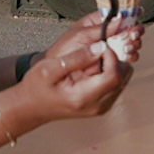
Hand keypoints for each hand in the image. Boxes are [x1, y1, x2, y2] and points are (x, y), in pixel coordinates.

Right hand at [10, 43, 131, 125]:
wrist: (31, 107)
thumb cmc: (36, 88)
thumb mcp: (49, 67)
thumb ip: (76, 57)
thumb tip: (100, 47)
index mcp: (83, 98)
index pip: (114, 76)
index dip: (112, 56)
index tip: (101, 46)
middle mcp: (96, 106)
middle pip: (123, 78)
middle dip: (116, 59)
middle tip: (100, 49)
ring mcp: (101, 107)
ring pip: (123, 80)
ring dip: (114, 64)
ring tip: (95, 57)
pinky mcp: (101, 104)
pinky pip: (116, 85)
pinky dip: (110, 72)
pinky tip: (94, 66)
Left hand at [43, 10, 143, 67]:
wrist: (56, 71)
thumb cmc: (62, 51)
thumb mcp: (80, 35)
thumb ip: (101, 28)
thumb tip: (120, 17)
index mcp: (98, 22)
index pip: (118, 14)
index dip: (130, 13)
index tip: (139, 13)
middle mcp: (106, 34)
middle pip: (128, 29)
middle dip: (134, 31)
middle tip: (132, 35)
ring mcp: (110, 48)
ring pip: (130, 43)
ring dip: (133, 44)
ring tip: (128, 46)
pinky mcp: (111, 62)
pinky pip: (126, 57)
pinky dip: (130, 56)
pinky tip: (127, 55)